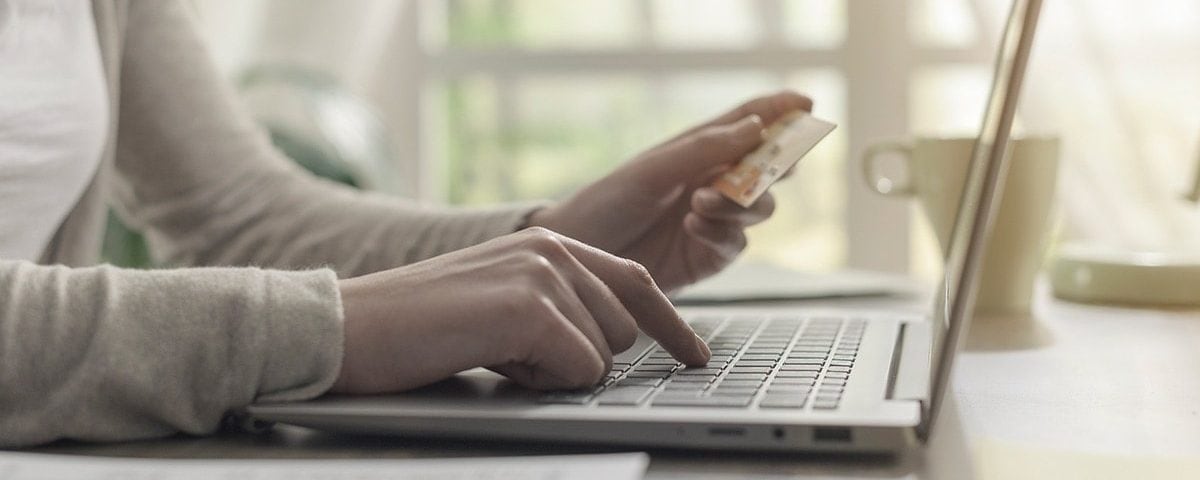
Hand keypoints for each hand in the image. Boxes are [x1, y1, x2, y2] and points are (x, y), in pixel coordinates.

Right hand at [331, 227, 710, 393]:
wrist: (349, 327)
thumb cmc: (419, 327)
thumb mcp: (500, 304)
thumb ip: (556, 309)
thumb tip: (605, 351)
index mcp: (549, 243)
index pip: (636, 283)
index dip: (673, 326)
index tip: (697, 357)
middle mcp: (554, 248)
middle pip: (625, 330)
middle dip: (579, 358)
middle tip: (511, 351)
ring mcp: (543, 272)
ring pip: (603, 355)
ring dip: (554, 371)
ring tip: (493, 350)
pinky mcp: (529, 306)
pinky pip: (579, 370)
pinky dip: (540, 380)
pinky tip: (492, 358)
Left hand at [528, 91, 813, 292]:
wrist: (579, 256)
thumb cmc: (606, 203)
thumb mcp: (653, 170)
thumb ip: (705, 150)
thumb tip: (757, 128)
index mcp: (698, 152)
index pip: (747, 125)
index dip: (779, 112)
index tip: (806, 104)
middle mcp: (711, 183)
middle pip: (766, 170)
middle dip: (775, 166)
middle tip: (776, 166)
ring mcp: (712, 221)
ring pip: (758, 208)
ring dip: (740, 203)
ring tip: (702, 203)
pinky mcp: (707, 257)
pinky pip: (735, 244)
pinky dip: (723, 233)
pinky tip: (695, 227)